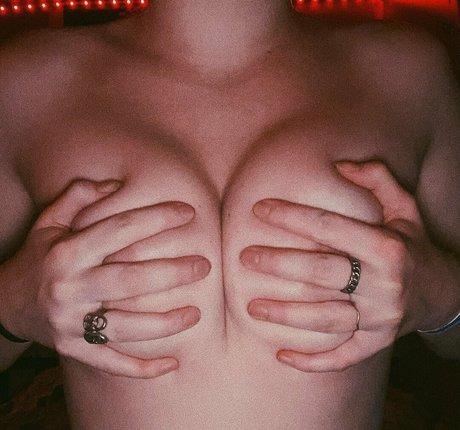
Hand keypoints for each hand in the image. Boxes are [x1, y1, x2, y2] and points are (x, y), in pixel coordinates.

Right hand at [0, 180, 208, 377]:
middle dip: (172, 273)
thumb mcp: (49, 221)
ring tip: (197, 313)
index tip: (187, 213)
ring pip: (126, 327)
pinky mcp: (73, 349)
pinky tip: (171, 365)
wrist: (5, 303)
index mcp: (67, 252)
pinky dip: (141, 369)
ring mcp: (71, 324)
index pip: (120, 230)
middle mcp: (70, 288)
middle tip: (204, 266)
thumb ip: (78, 197)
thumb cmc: (38, 257)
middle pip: (129, 281)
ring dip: (165, 323)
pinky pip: (111, 363)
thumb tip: (115, 182)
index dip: (156, 218)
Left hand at [241, 161, 459, 371]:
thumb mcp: (404, 207)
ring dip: (285, 314)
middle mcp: (384, 286)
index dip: (292, 215)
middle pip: (320, 273)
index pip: (329, 227)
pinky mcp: (377, 344)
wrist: (443, 293)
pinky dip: (313, 362)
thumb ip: (377, 179)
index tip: (260, 209)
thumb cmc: (412, 245)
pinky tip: (282, 358)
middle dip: (279, 264)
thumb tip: (340, 164)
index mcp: (387, 248)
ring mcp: (380, 319)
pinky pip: (343, 357)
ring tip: (250, 307)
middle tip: (245, 257)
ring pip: (324, 319)